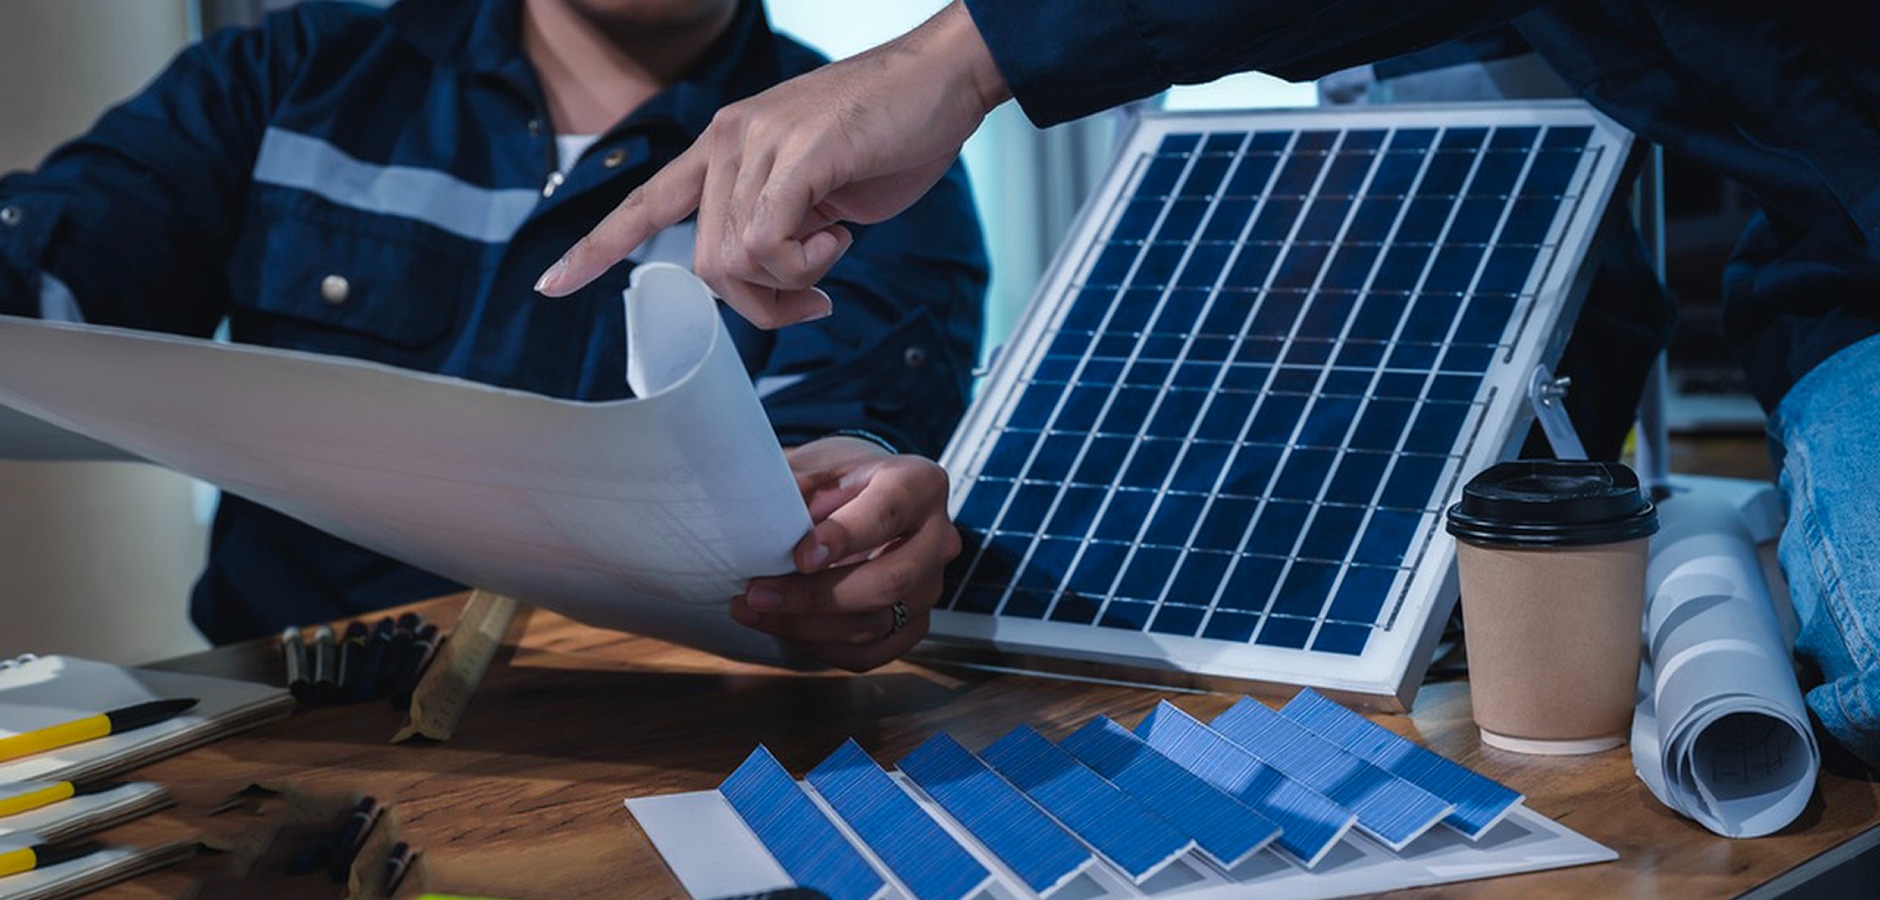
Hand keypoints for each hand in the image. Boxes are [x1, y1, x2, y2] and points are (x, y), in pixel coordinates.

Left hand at [534, 1, 1009, 328]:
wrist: (944, 78)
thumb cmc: (891, 133)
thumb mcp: (818, 190)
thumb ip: (780, 223)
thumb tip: (772, 275)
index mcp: (725, 146)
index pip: (644, 203)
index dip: (596, 248)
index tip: (552, 285)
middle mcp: (728, 141)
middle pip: (705, 264)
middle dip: (760, 303)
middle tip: (814, 299)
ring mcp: (757, 144)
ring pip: (734, 262)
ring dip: (790, 284)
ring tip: (834, 254)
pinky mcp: (794, 156)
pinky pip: (769, 245)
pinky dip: (806, 263)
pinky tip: (840, 236)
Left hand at [731, 435, 959, 671]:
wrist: (866, 496)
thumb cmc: (843, 479)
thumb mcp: (817, 463)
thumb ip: (794, 483)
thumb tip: (760, 514)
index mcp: (919, 485)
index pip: (887, 514)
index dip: (844, 538)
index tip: (800, 556)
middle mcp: (937, 538)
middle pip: (888, 581)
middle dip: (815, 596)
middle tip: (759, 593)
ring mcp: (930, 586)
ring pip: (875, 624)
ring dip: (806, 626)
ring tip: (754, 611)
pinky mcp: (913, 624)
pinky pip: (870, 652)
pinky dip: (820, 647)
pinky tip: (783, 628)